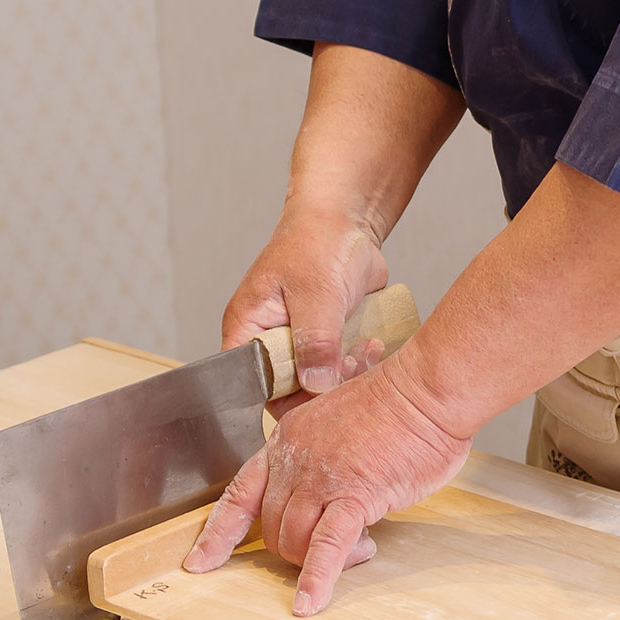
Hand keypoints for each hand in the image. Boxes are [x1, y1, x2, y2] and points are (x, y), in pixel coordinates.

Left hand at [182, 356, 470, 615]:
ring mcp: (321, 477)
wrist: (425, 391)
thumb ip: (322, 456)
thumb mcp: (337, 421)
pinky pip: (327, 546)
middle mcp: (295, 459)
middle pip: (270, 525)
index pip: (240, 491)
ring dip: (316, 561)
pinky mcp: (354, 494)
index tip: (201, 561)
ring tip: (358, 552)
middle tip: (337, 550)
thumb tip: (327, 493)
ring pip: (293, 539)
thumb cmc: (396, 404)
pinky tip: (310, 602)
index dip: (219, 532)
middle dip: (295, 549)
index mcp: (288, 439)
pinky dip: (317, 578)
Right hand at [222, 203, 388, 416]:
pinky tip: (372, 346)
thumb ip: (314, 340)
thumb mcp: (316, 292)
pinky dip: (358, 365)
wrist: (348, 223)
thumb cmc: (316, 242)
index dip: (283, 396)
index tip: (319, 389)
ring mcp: (299, 344)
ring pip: (318, 384)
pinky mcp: (326, 344)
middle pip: (289, 392)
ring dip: (347, 376)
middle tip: (350, 364)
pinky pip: (339, 371)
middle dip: (324, 386)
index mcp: (247, 329)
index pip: (251, 385)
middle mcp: (269, 342)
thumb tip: (316, 383)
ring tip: (366, 350)